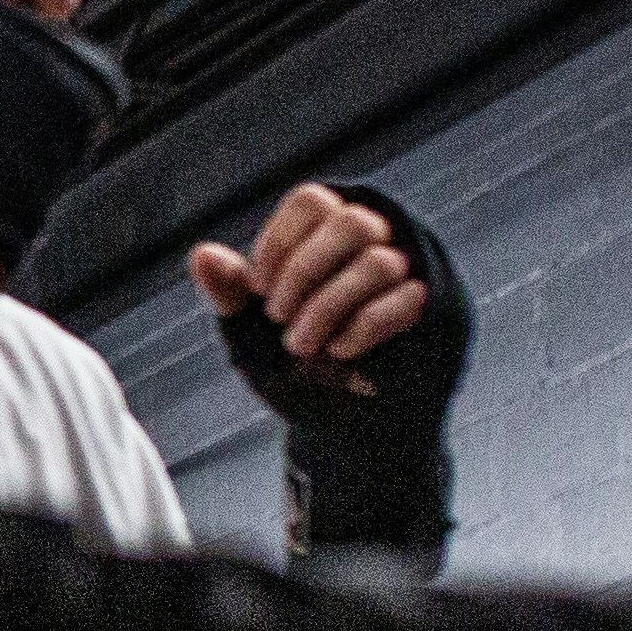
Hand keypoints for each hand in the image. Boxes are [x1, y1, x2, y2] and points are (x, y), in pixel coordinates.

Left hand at [191, 182, 469, 563]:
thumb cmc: (293, 371)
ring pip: (379, 262)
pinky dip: (363, 327)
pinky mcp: (429, 313)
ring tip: (302, 344)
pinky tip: (339, 351)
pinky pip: (407, 300)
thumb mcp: (250, 334)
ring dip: (328, 306)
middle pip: (352, 222)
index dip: (280, 241)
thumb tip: (202, 254)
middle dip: (305, 271)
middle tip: (277, 316)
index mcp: (325, 237)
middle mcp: (372, 245)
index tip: (257, 289)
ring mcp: (406, 277)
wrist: (339, 429)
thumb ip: (230, 293)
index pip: (312, 201)